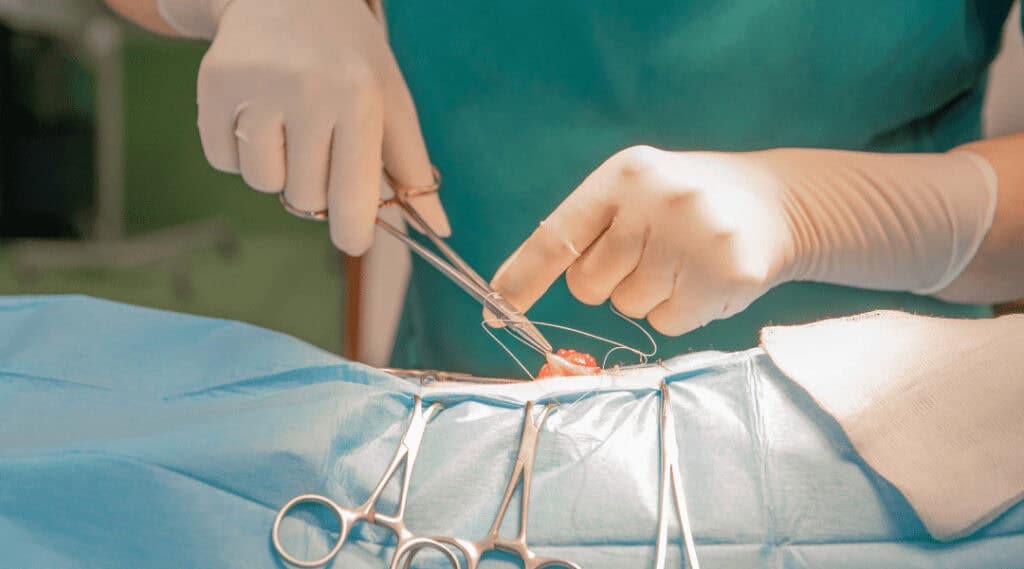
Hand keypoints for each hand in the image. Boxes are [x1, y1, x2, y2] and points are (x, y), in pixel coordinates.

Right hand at [193, 0, 448, 253]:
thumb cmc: (350, 55)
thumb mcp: (391, 99)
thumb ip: (412, 168)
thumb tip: (439, 230)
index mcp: (360, 98)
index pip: (352, 194)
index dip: (353, 230)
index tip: (354, 242)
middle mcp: (307, 92)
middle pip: (305, 196)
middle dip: (316, 186)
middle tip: (322, 146)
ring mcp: (256, 87)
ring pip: (262, 183)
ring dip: (277, 169)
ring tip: (289, 124)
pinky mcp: (214, 85)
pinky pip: (223, 160)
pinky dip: (239, 151)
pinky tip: (257, 113)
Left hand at [489, 144, 996, 335]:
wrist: (779, 203)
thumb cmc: (688, 202)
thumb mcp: (637, 191)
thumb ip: (589, 228)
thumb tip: (515, 287)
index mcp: (625, 176)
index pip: (557, 235)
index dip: (522, 276)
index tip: (495, 307)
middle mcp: (657, 203)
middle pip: (589, 283)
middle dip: (607, 280)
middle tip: (646, 254)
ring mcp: (692, 241)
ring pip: (627, 306)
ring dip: (646, 295)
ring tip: (681, 261)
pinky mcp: (721, 278)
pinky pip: (666, 323)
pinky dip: (678, 311)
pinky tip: (701, 279)